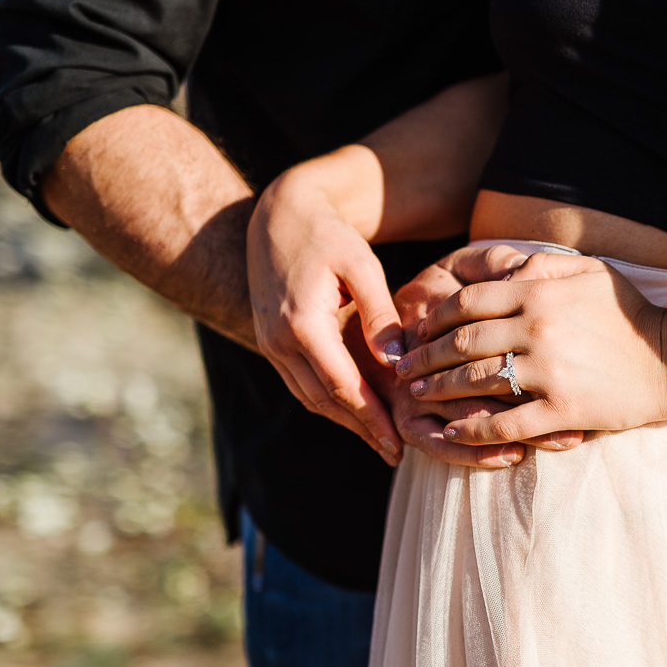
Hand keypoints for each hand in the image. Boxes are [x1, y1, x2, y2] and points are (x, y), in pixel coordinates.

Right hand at [247, 172, 408, 463]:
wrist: (277, 213)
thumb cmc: (327, 233)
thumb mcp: (362, 265)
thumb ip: (379, 315)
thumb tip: (397, 364)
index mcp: (301, 325)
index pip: (342, 387)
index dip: (371, 419)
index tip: (397, 444)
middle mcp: (278, 342)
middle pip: (324, 401)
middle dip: (361, 429)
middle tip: (396, 452)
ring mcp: (269, 344)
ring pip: (309, 397)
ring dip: (344, 420)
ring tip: (380, 439)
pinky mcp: (270, 342)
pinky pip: (301, 382)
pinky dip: (328, 401)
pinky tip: (357, 410)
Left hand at [396, 250, 666, 445]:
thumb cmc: (632, 313)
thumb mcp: (589, 271)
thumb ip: (539, 265)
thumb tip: (496, 266)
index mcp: (539, 293)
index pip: (469, 302)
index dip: (436, 317)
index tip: (419, 331)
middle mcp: (537, 328)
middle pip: (463, 341)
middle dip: (426, 356)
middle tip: (404, 369)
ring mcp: (549, 371)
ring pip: (476, 380)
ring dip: (439, 390)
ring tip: (418, 397)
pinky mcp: (563, 410)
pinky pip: (506, 423)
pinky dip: (473, 430)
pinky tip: (452, 433)